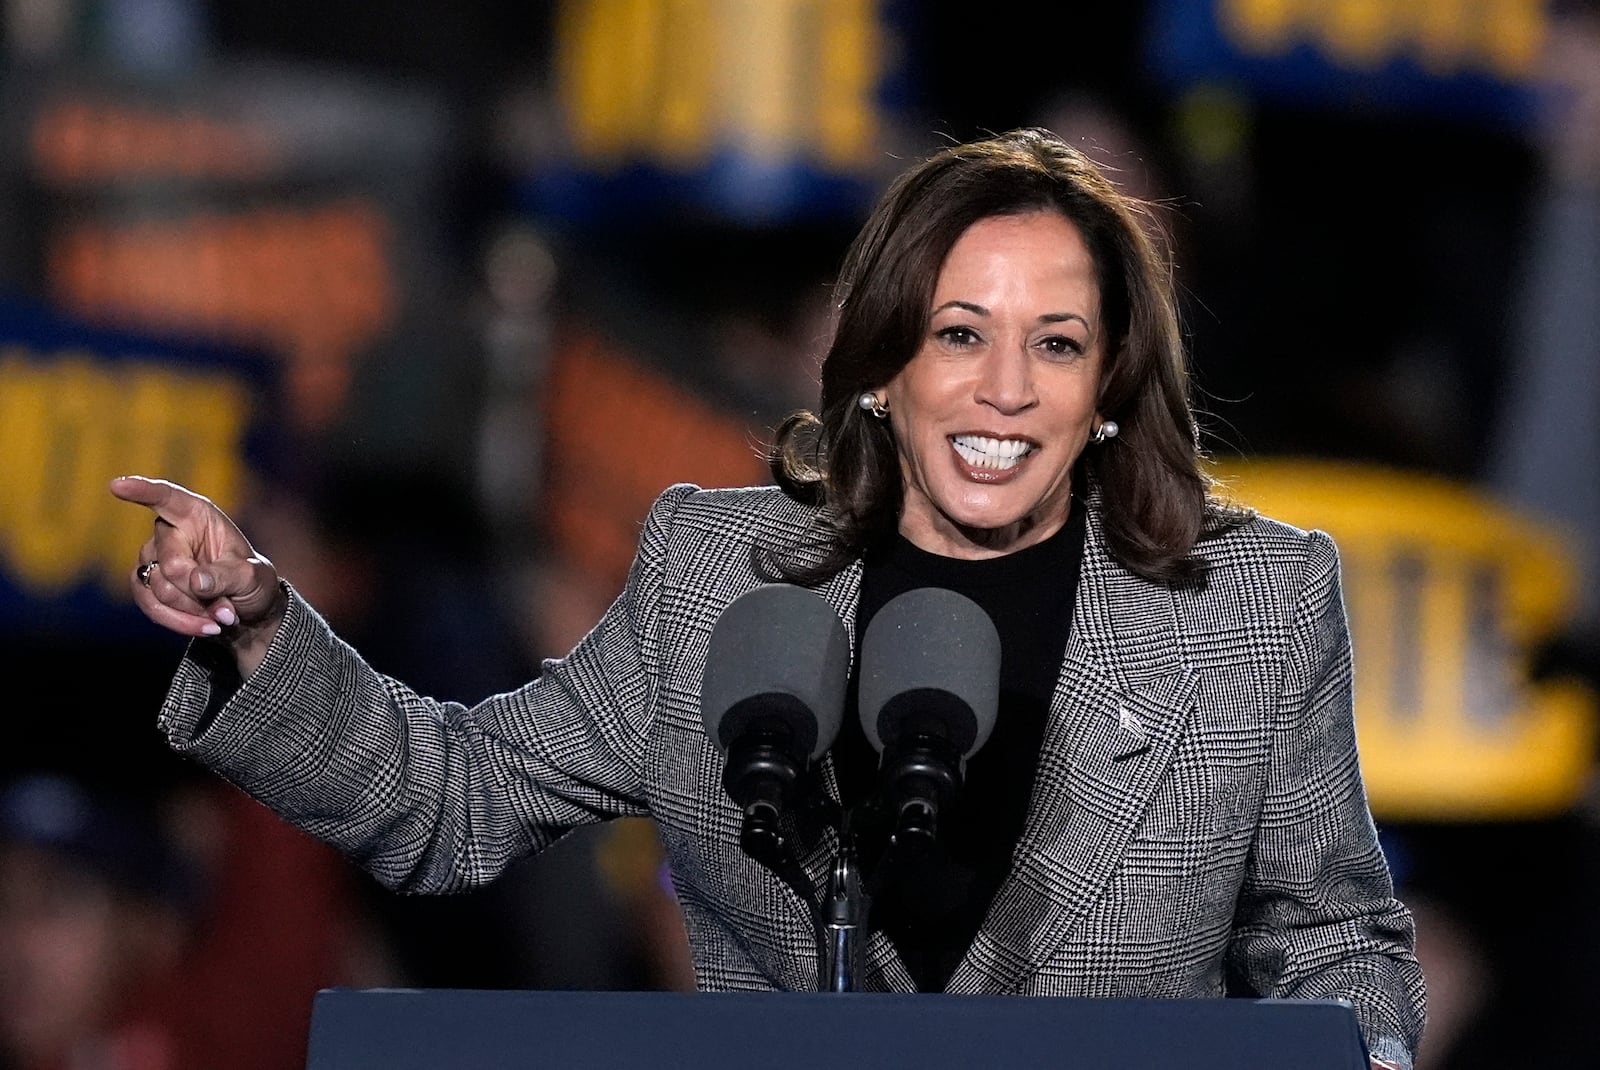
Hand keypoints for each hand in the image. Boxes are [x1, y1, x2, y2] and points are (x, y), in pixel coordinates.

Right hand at [110, 475, 287, 675]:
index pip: (167, 498)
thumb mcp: (254, 577)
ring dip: (192, 609)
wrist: (246, 608)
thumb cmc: (252, 581)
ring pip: (158, 587)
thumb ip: (228, 576)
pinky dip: (179, 621)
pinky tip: (205, 627)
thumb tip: (196, 581)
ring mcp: (153, 558)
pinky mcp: (145, 584)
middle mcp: (170, 532)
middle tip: (229, 607)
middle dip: (199, 592)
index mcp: (197, 515)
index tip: (118, 485)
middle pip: (170, 562)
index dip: (143, 490)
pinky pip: (150, 605)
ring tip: (223, 616)